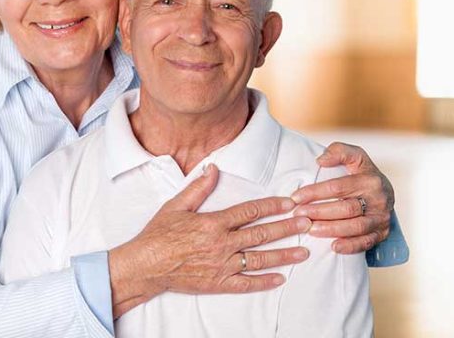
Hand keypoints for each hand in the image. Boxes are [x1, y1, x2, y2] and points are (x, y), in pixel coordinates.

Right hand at [109, 165, 310, 317]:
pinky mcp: (219, 283)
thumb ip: (198, 188)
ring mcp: (222, 265)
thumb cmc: (158, 234)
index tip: (289, 203)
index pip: (249, 211)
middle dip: (287, 228)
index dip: (271, 206)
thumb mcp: (176, 206)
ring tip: (303, 252)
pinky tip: (280, 278)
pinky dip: (265, 281)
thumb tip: (213, 169)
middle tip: (307, 223)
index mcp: (213, 223)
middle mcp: (222, 244)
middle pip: (261, 234)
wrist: (146, 265)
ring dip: (284, 255)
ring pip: (260, 259)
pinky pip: (247, 284)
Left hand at [291, 142, 394, 254]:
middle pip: (346, 208)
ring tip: (310, 230)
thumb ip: (339, 151)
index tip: (295, 197)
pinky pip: (367, 242)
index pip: (338, 187)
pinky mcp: (383, 232)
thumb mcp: (354, 155)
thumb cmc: (361, 172)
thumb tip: (321, 160)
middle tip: (298, 215)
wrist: (384, 191)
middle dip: (319, 212)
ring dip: (331, 230)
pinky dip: (350, 246)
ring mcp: (382, 218)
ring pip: (356, 227)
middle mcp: (379, 199)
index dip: (314, 192)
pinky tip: (333, 247)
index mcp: (370, 179)